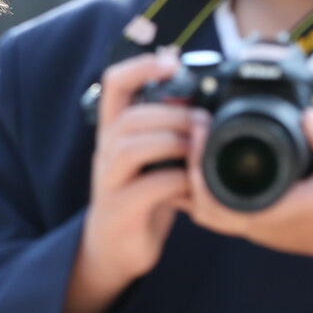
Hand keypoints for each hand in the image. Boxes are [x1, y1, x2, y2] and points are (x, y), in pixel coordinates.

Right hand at [64, 51, 194, 312]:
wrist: (114, 250)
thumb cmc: (141, 199)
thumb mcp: (152, 159)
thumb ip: (169, 131)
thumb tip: (205, 103)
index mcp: (114, 132)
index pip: (114, 85)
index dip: (140, 67)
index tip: (171, 61)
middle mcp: (105, 152)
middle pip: (131, 116)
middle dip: (175, 114)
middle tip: (206, 124)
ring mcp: (108, 181)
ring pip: (134, 146)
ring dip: (175, 143)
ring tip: (200, 152)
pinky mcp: (120, 209)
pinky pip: (150, 186)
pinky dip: (179, 182)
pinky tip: (194, 187)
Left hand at [182, 107, 312, 293]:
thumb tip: (308, 114)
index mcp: (274, 212)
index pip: (212, 195)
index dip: (197, 161)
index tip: (200, 125)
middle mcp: (258, 225)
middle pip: (198, 206)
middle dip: (187, 169)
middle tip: (194, 131)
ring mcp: (257, 229)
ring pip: (206, 212)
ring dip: (195, 182)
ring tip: (199, 143)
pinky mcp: (262, 226)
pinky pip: (221, 212)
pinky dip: (208, 191)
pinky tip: (213, 163)